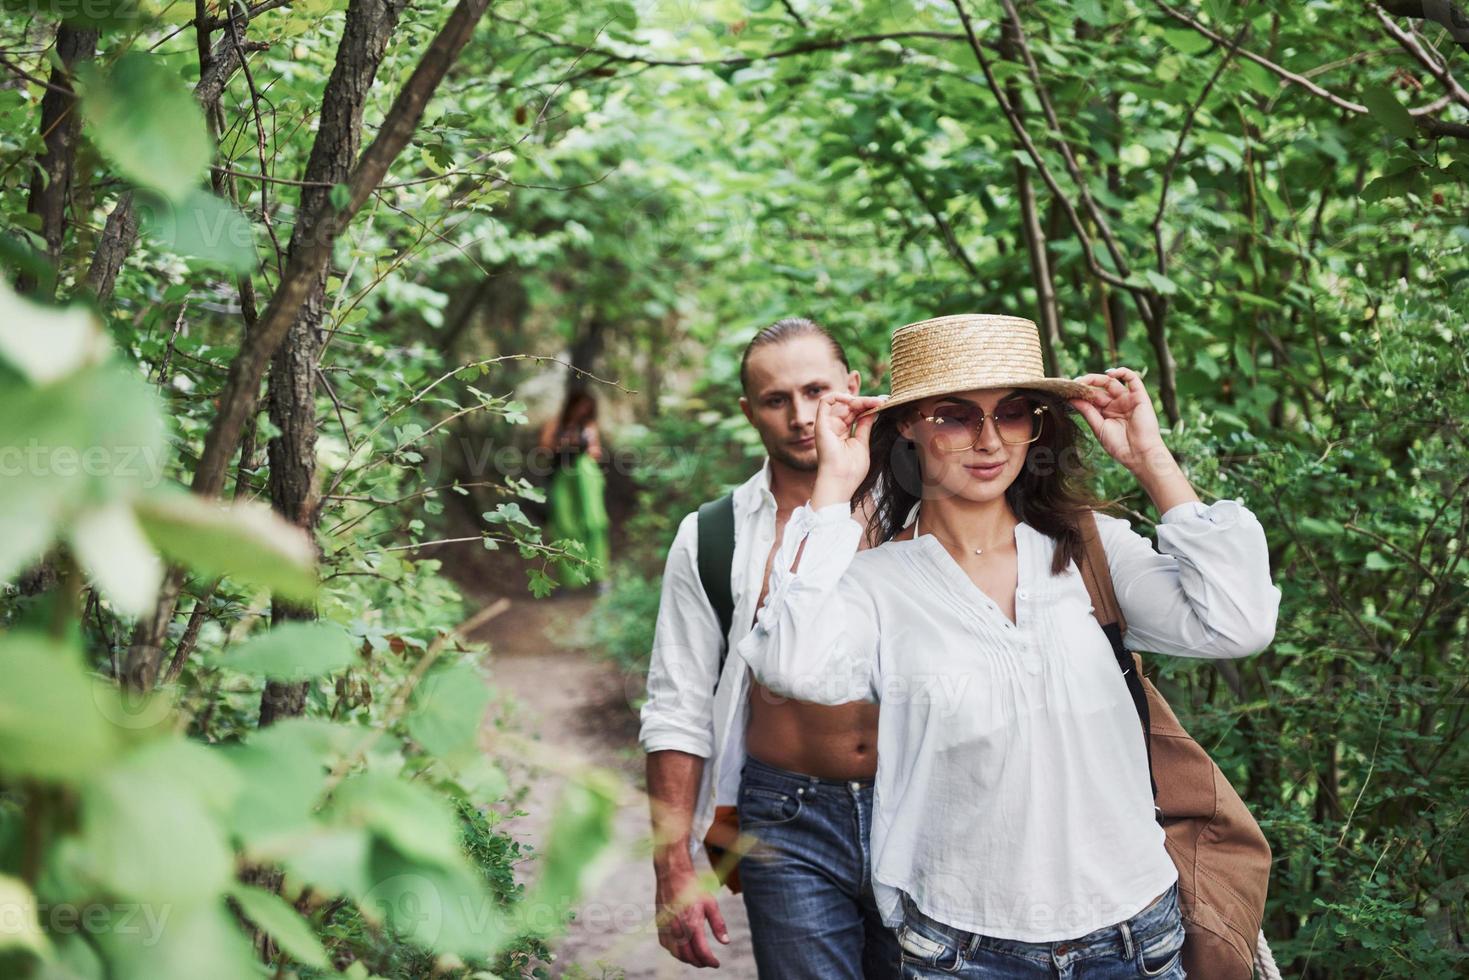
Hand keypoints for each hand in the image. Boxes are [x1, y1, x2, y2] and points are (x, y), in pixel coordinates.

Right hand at [655, 862, 728, 967]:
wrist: (672, 874)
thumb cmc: (692, 887)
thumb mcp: (711, 903)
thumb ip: (718, 924)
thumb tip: (725, 942)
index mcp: (692, 923)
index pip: (701, 951)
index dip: (710, 961)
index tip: (716, 963)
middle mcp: (677, 928)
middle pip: (688, 956)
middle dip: (699, 963)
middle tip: (708, 962)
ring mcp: (666, 927)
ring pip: (676, 953)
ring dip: (687, 959)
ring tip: (697, 958)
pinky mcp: (660, 924)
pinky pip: (666, 945)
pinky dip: (675, 951)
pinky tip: (683, 948)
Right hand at [810, 392, 887, 507]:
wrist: (841, 481)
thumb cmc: (851, 470)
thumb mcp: (862, 443)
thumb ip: (865, 425)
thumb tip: (873, 410)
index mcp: (843, 432)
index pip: (856, 412)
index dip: (868, 406)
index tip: (884, 403)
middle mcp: (834, 427)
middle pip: (850, 406)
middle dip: (866, 401)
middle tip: (882, 401)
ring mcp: (827, 425)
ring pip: (842, 402)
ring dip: (858, 399)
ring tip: (872, 402)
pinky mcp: (821, 424)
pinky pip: (825, 402)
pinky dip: (838, 396)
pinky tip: (853, 400)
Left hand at [1068, 367, 1173, 475]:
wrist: (1139, 454)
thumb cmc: (1119, 445)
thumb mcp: (1098, 427)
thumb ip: (1087, 411)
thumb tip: (1071, 398)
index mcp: (1105, 412)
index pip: (1091, 398)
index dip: (1080, 393)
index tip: (1066, 391)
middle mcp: (1116, 403)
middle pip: (1099, 388)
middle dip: (1086, 384)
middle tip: (1073, 384)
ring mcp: (1127, 399)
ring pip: (1112, 382)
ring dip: (1098, 378)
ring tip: (1084, 381)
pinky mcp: (1139, 396)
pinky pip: (1133, 379)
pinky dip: (1122, 371)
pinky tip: (1110, 373)